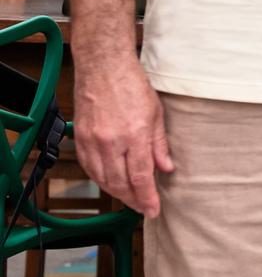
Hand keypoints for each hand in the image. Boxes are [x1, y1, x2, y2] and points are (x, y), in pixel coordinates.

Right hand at [72, 55, 173, 217]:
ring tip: (130, 197)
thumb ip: (159, 145)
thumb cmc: (131, 84)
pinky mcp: (80, 138)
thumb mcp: (156, 114)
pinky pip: (89, 168)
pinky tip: (111, 182)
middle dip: (133, 200)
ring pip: (103, 179)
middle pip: (120, 183)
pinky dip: (100, 180)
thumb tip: (166, 168)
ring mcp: (92, 140)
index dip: (147, 198)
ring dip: (117, 192)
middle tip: (143, 207)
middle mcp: (111, 141)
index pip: (140, 177)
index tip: (153, 210)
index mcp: (134, 134)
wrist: (103, 66)